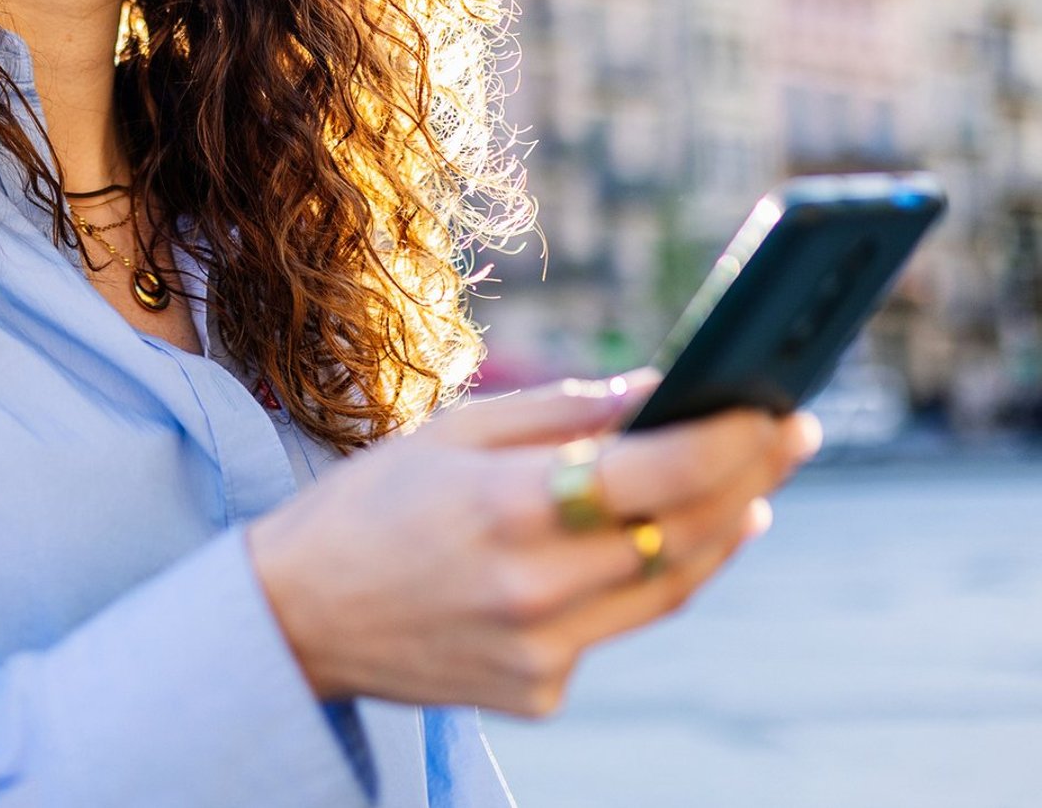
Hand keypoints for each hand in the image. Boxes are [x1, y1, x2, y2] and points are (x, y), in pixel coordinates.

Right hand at [245, 375, 820, 716]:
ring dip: (720, 533)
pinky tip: (651, 545)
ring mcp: (542, 652)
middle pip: (686, 534)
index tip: (776, 405)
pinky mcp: (541, 693)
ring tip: (748, 488)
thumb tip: (662, 390)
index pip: (660, 473)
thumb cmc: (371, 504)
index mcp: (506, 506)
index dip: (733, 440)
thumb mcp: (452, 431)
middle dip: (750, 478)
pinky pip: (616, 628)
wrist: (295, 616)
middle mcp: (533, 588)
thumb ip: (561, 412)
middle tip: (788, 434)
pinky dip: (642, 581)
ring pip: (671, 589)